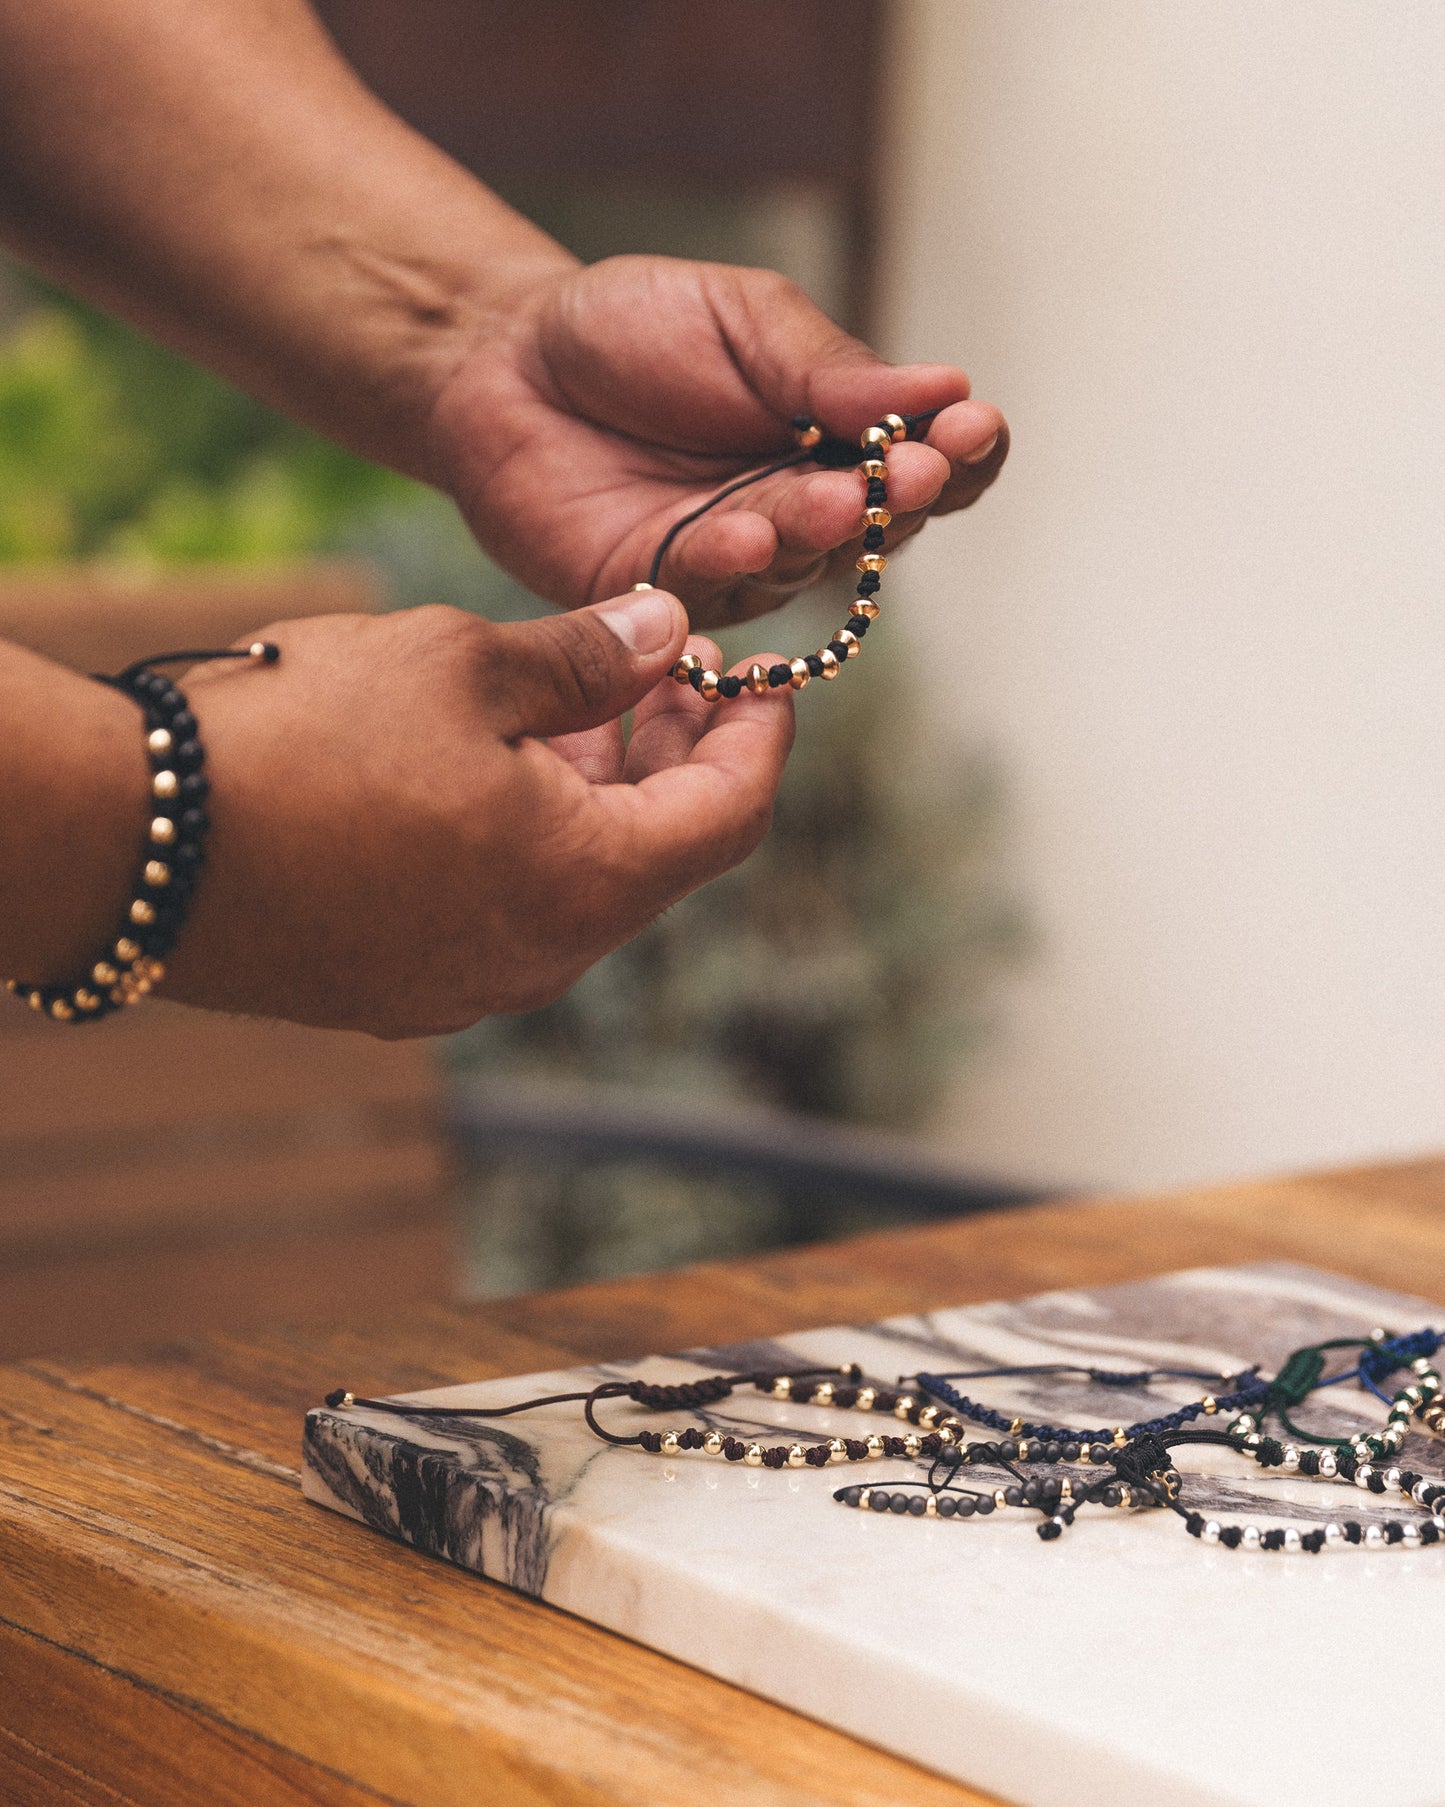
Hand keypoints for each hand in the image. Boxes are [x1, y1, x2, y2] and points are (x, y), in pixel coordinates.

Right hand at [165, 589, 792, 1036]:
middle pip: (659, 857)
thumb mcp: (462, 662)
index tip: (753, 675)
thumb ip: (587, 655)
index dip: (758, 735)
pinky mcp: (400, 989)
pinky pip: (503, 913)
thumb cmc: (307, 739)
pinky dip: (529, 845)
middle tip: (663, 675)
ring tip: (576, 708)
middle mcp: (543, 958)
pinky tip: (489, 775)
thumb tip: (663, 631)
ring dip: (599, 801)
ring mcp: (468, 985)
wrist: (133, 842)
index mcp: (586, 883)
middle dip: (675, 760)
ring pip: (578, 887)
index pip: (731, 815)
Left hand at [428, 255, 1007, 630]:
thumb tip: (944, 385)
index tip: (974, 426)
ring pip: (803, 565)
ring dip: (822, 534)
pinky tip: (747, 532)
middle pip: (883, 528)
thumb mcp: (744, 319)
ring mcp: (739, 563)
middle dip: (905, 501)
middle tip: (919, 473)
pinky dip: (732, 562)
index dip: (961, 453)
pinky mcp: (664, 595)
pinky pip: (709, 589)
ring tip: (836, 500)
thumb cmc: (632, 330)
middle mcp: (803, 513)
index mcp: (840, 441)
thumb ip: (828, 367)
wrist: (504, 359)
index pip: (928, 462)